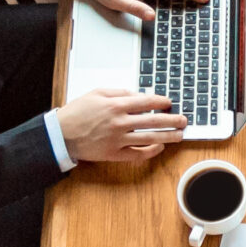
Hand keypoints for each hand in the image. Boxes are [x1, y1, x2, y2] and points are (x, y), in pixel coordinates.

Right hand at [57, 87, 186, 162]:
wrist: (61, 134)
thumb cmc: (78, 112)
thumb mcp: (97, 93)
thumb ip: (120, 92)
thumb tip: (139, 94)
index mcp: (116, 105)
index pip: (147, 102)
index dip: (161, 101)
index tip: (170, 102)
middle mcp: (120, 122)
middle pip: (154, 121)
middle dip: (172, 120)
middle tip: (184, 120)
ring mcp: (119, 140)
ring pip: (150, 138)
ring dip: (168, 136)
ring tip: (180, 135)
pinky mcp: (115, 154)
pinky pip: (138, 154)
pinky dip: (151, 151)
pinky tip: (159, 147)